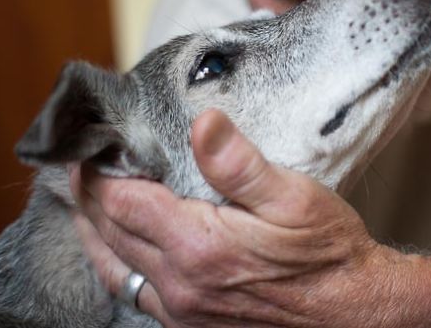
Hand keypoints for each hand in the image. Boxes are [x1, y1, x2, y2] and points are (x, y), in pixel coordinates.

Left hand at [69, 109, 401, 327]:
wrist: (352, 312)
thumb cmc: (328, 252)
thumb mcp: (294, 197)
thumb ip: (239, 163)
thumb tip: (202, 123)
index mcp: (198, 245)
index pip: (122, 202)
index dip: (98, 171)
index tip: (89, 145)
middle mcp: (180, 283)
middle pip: (109, 233)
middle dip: (88, 196)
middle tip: (77, 165)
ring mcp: (182, 309)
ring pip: (113, 267)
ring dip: (93, 232)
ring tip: (83, 202)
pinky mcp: (191, 323)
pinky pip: (134, 292)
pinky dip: (116, 263)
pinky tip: (120, 248)